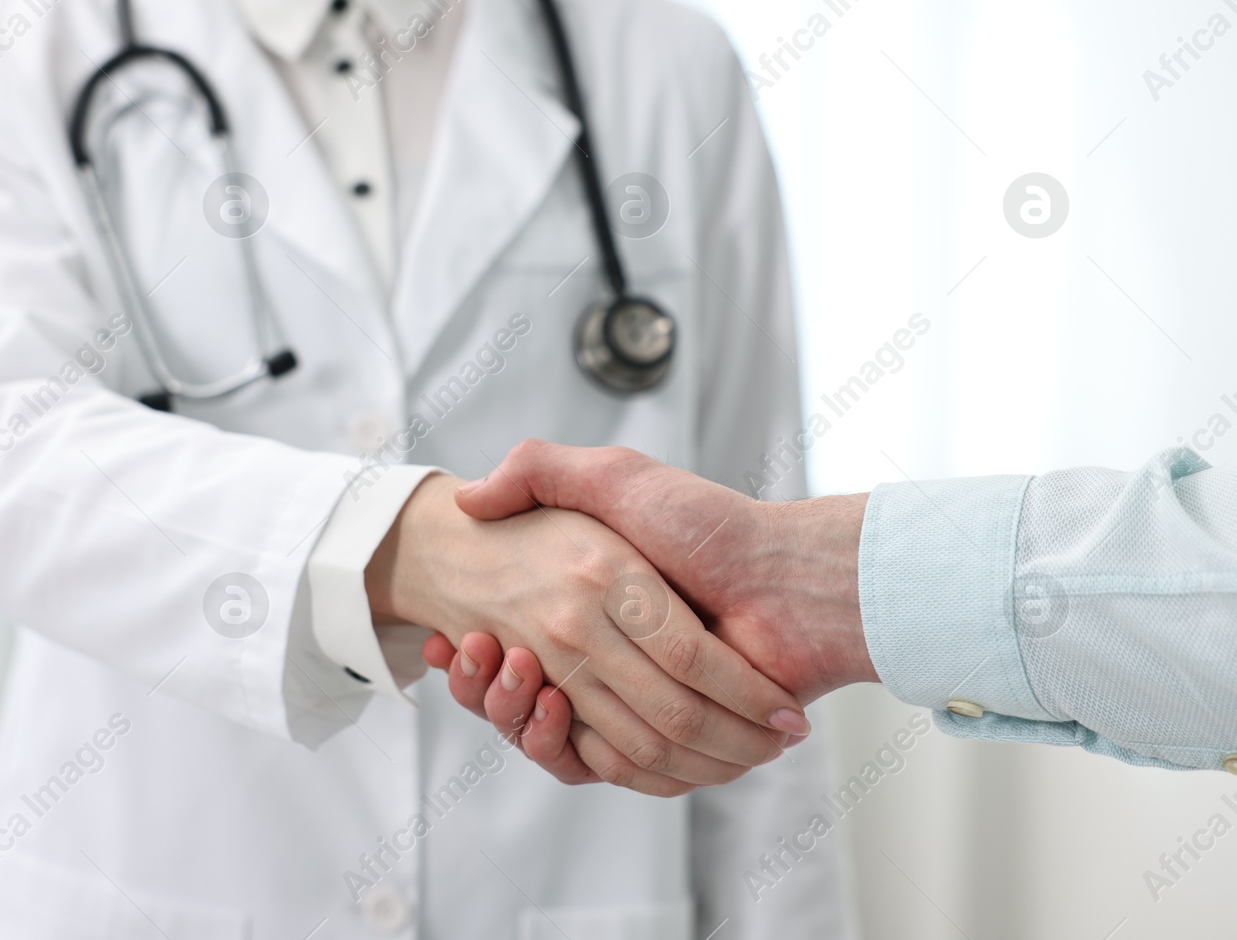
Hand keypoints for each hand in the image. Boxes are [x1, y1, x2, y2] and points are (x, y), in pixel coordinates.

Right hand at [369, 474, 809, 794]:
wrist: (791, 577)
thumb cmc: (710, 524)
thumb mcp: (616, 478)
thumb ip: (543, 469)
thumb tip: (467, 500)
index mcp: (597, 609)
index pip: (511, 650)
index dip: (474, 658)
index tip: (445, 643)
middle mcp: (612, 659)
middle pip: (523, 699)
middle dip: (485, 689)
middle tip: (465, 651)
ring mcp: (640, 703)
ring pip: (553, 737)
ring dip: (515, 719)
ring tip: (502, 669)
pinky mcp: (671, 743)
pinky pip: (606, 768)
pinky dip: (566, 751)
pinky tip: (546, 708)